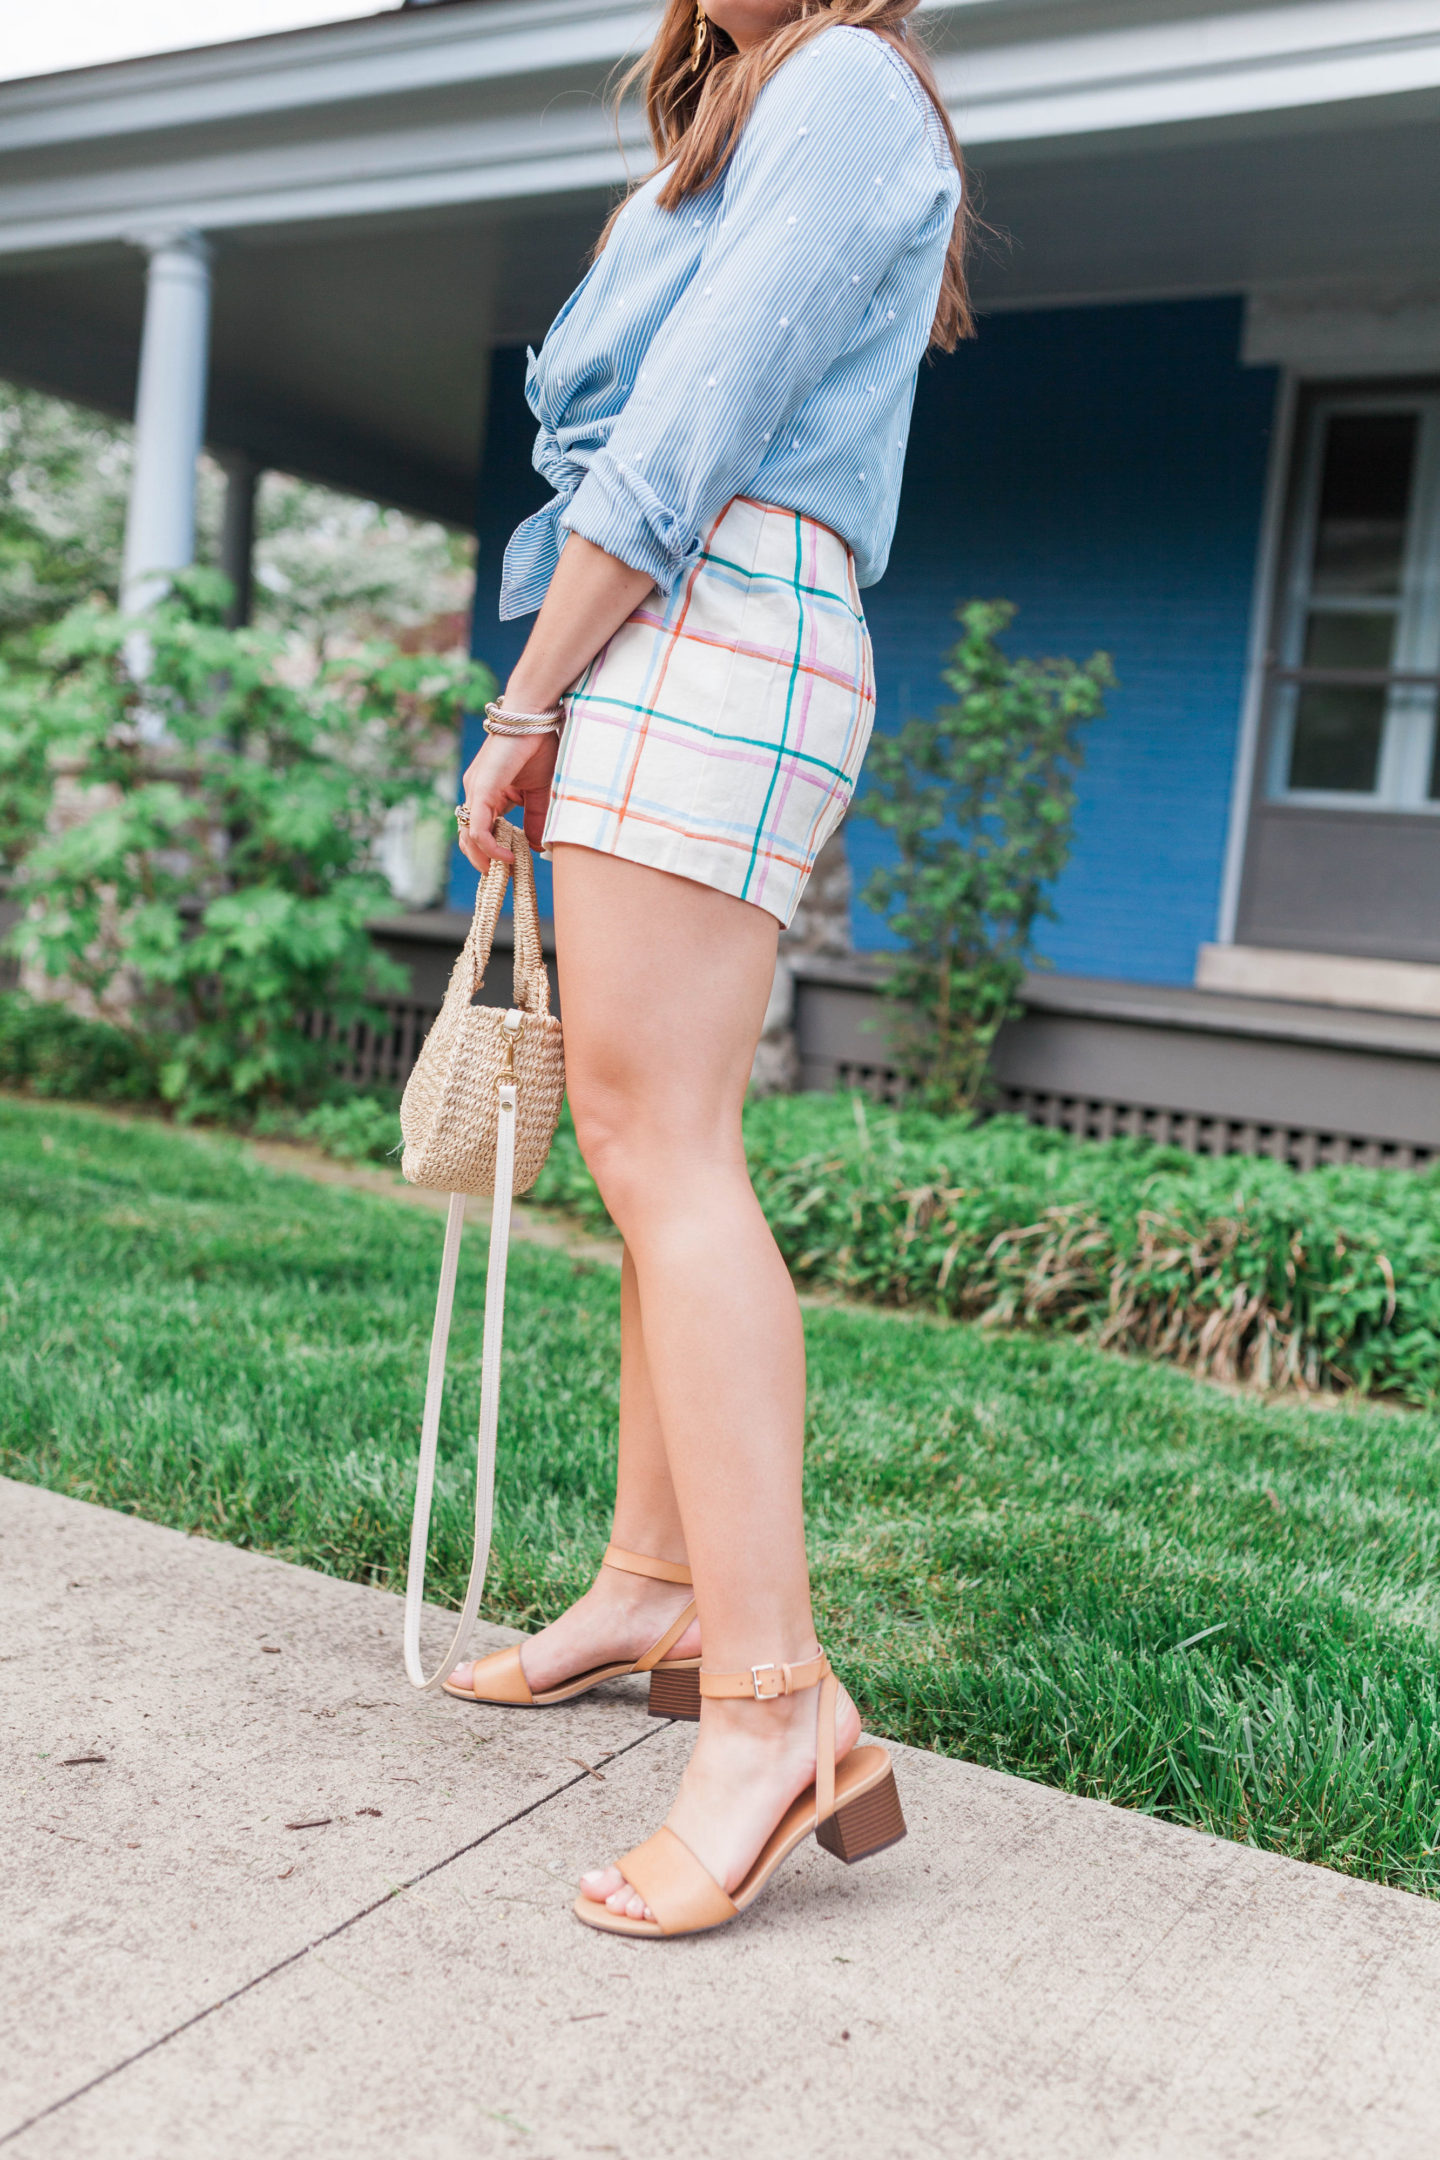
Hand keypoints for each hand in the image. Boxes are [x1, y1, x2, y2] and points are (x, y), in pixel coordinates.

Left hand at [457, 728, 559, 869]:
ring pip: (469, 836)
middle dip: (484, 862)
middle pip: (469, 838)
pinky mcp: (481, 789)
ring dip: (484, 859)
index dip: (492, 853)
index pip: (482, 831)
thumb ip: (536, 820)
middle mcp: (476, 793)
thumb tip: (535, 848)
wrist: (534, 716)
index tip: (510, 869)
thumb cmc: (540, 746)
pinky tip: (506, 857)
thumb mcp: (541, 792)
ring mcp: (475, 790)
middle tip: (502, 879)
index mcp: (488, 793)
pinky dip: (489, 846)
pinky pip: (478, 827)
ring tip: (503, 872)